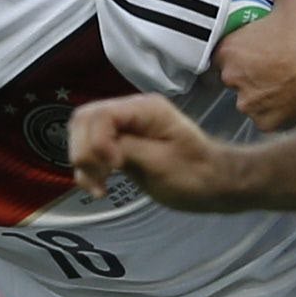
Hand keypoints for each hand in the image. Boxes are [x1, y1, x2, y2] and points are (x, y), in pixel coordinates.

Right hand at [68, 93, 247, 205]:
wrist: (213, 184)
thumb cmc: (195, 175)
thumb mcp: (162, 164)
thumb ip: (127, 148)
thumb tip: (99, 147)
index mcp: (145, 109)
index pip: (101, 115)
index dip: (97, 142)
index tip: (114, 167)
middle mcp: (131, 111)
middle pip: (84, 119)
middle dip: (84, 151)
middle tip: (101, 178)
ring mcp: (124, 126)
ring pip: (82, 133)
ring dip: (83, 162)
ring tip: (100, 186)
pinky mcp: (119, 144)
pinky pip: (90, 149)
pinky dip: (87, 169)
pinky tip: (99, 187)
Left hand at [210, 0, 295, 128]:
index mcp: (231, 50)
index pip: (221, 49)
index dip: (238, 45)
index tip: (254, 42)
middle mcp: (233, 80)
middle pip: (233, 74)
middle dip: (249, 68)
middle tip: (273, 59)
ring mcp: (249, 104)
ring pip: (248, 95)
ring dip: (260, 89)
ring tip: (284, 77)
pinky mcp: (265, 123)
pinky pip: (263, 116)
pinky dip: (274, 108)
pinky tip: (290, 95)